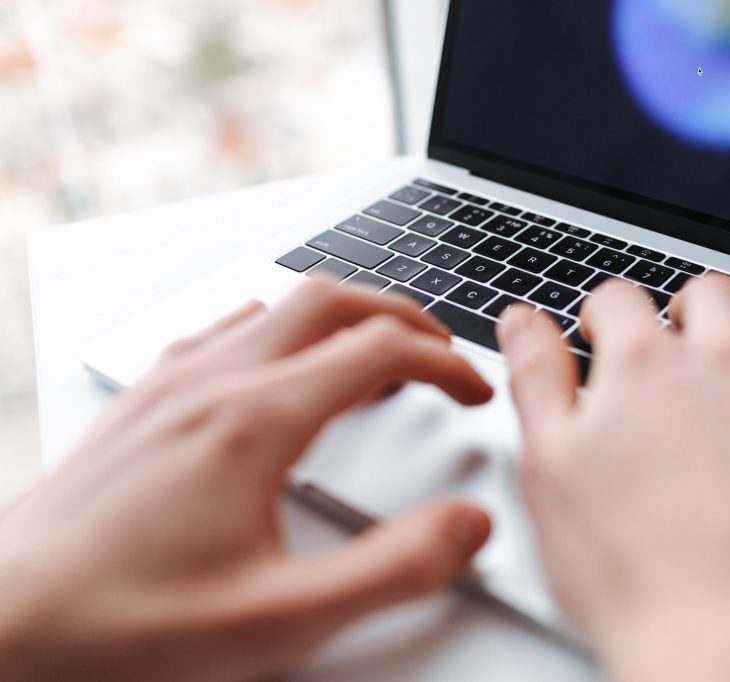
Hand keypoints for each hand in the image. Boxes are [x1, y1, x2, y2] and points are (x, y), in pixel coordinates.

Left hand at [0, 279, 492, 681]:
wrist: (5, 622)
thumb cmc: (125, 623)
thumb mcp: (283, 619)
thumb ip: (392, 570)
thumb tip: (467, 525)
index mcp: (259, 422)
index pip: (382, 351)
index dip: (447, 363)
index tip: (473, 390)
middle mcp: (216, 383)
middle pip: (334, 301)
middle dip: (403, 316)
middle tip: (439, 349)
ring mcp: (175, 383)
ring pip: (278, 306)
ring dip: (343, 317)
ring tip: (374, 353)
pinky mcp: (145, 400)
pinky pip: (226, 329)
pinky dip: (278, 329)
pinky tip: (277, 364)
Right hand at [499, 276, 729, 681]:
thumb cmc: (635, 575)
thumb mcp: (549, 471)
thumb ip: (537, 380)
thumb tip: (523, 321)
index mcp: (644, 369)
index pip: (618, 297)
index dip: (602, 315)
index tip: (601, 338)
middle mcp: (723, 367)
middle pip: (710, 293)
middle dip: (686, 309)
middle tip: (675, 346)